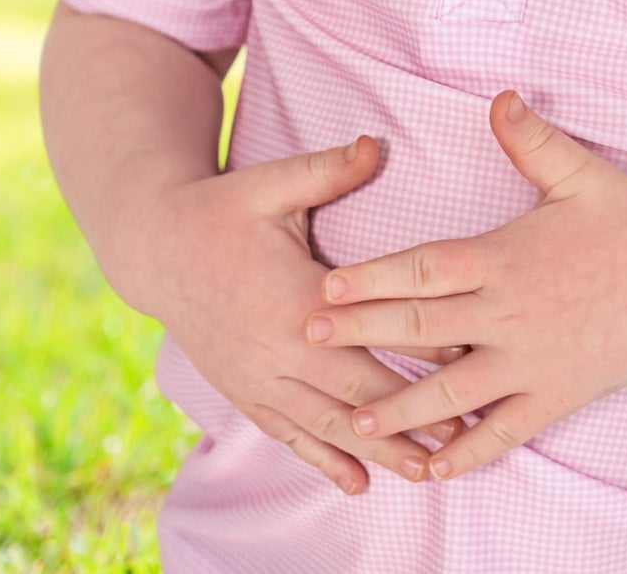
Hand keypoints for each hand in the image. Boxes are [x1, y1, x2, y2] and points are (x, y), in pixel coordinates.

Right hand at [129, 136, 469, 490]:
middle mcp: (280, 349)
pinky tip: (358, 483)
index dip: (421, 347)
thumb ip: (327, 168)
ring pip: (328, 427)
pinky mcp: (245, 392)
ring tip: (426, 470)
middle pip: (357, 396)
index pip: (371, 330)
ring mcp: (259, 378)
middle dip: (412, 418)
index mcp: (296, 297)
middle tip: (465, 434)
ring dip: (378, 451)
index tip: (470, 358)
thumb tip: (373, 143)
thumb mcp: (272, 182)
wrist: (156, 249)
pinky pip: (290, 435)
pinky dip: (324, 461)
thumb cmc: (222, 210)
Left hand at [303, 92, 626, 480]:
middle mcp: (509, 314)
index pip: (425, 268)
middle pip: (421, 327)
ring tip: (356, 419)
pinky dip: (468, 452)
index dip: (372, 278)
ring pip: (453, 392)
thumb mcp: (580, 172)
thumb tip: (498, 96)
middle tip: (309, 339)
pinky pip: (504, 432)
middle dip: (361, 333)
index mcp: (505, 257)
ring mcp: (531, 361)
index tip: (327, 287)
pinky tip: (435, 469)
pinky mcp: (556, 395)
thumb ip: (532, 138)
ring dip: (401, 406)